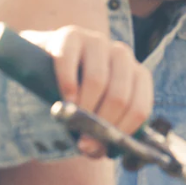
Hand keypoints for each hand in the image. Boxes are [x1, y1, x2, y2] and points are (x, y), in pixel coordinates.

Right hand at [20, 26, 152, 156]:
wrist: (46, 61)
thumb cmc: (75, 91)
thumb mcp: (94, 111)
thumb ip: (101, 132)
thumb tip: (95, 149)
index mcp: (136, 75)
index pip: (139, 108)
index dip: (120, 132)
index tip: (99, 146)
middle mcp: (122, 54)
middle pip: (119, 96)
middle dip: (100, 123)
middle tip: (83, 139)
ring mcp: (97, 41)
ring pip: (98, 80)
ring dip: (83, 106)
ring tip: (71, 119)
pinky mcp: (71, 34)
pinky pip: (70, 61)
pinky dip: (66, 84)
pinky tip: (63, 98)